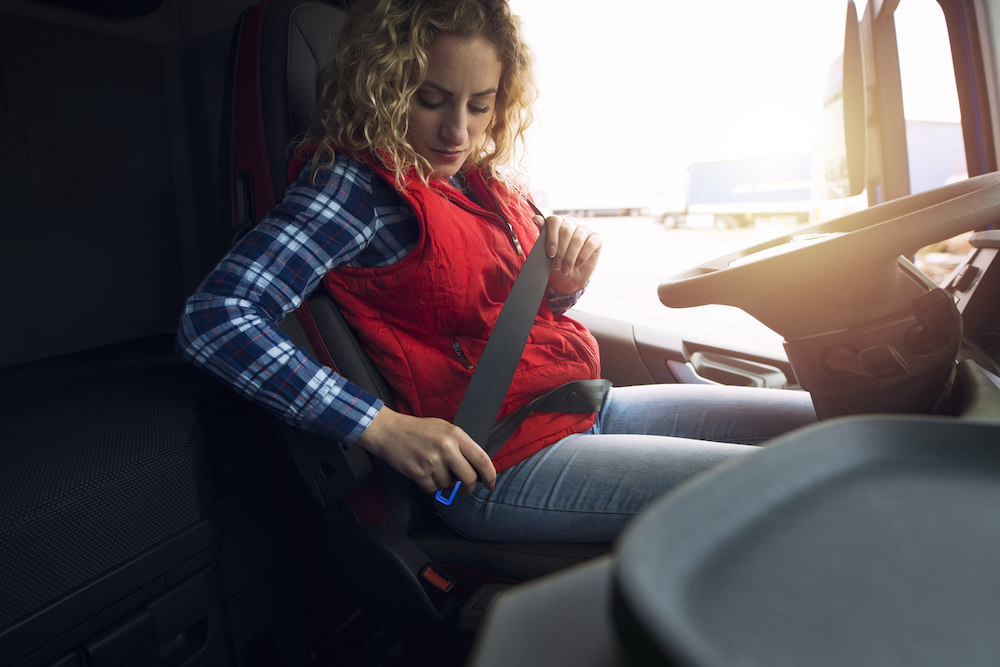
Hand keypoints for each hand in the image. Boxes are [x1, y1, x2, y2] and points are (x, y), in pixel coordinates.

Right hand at [355, 407, 496, 494]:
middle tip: (465, 488)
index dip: (490, 475)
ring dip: (442, 482)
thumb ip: (461, 444)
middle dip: (469, 487)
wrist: (389, 431)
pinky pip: (432, 489)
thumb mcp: (444, 428)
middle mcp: (446, 447)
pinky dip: (429, 485)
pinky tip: (423, 473)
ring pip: (448, 485)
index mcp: (456, 434)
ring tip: (432, 468)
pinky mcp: (419, 473)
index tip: (490, 484)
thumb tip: (476, 466)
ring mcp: (432, 461)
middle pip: (469, 478)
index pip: (482, 459)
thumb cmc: (417, 430)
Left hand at [533, 215, 601, 293]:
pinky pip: (590, 243)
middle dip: (561, 250)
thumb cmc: (557, 262)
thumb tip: (535, 217)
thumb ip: (543, 234)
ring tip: (565, 269)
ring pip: (578, 238)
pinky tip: (577, 264)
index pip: (554, 221)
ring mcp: (585, 229)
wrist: (569, 278)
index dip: (552, 237)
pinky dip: (583, 255)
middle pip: (566, 230)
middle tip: (557, 265)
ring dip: (570, 256)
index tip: (550, 254)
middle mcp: (572, 223)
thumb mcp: (547, 251)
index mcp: (558, 223)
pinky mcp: (597, 238)